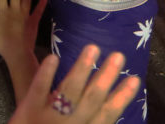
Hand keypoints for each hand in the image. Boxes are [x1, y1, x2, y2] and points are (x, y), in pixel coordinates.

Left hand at [8, 45, 138, 123]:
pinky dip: (46, 73)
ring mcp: (50, 115)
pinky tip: (54, 57)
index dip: (121, 97)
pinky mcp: (29, 108)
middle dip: (106, 77)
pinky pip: (39, 89)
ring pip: (69, 89)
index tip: (134, 79)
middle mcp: (72, 123)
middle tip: (118, 55)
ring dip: (81, 68)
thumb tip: (106, 107)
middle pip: (92, 98)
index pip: (107, 114)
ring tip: (92, 48)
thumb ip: (91, 121)